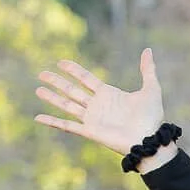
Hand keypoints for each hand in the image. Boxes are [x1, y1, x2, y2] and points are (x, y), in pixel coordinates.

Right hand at [34, 51, 165, 157]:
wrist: (150, 140)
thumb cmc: (152, 118)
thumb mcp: (151, 89)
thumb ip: (148, 70)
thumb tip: (148, 50)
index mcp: (108, 94)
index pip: (86, 79)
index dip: (74, 70)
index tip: (60, 62)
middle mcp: (97, 105)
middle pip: (72, 90)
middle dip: (57, 82)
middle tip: (41, 73)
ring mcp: (92, 119)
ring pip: (67, 105)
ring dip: (52, 97)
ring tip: (38, 89)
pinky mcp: (89, 131)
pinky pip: (66, 126)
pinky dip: (52, 121)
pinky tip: (38, 117)